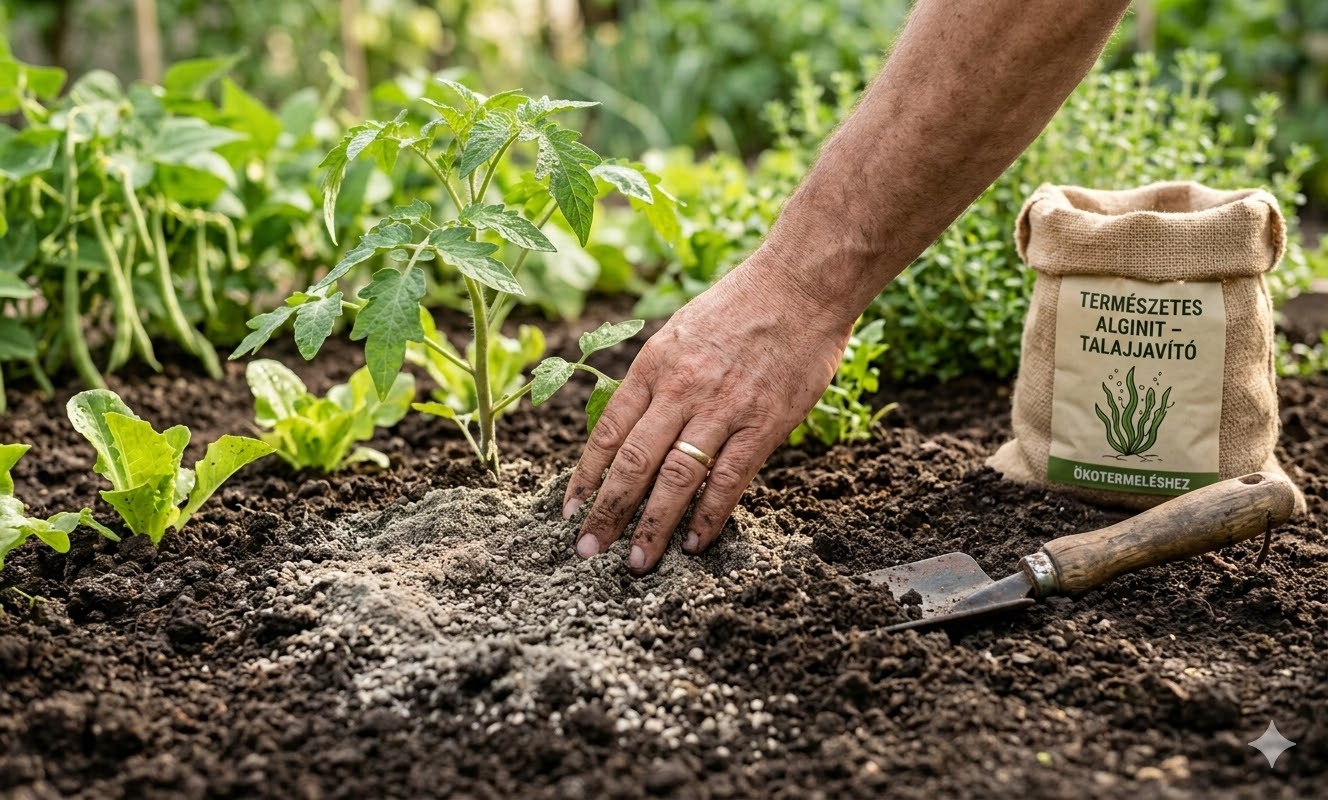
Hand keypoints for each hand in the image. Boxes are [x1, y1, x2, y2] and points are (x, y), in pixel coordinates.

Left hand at [562, 252, 853, 575]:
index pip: (608, 431)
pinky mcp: (763, 423)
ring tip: (636, 562)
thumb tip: (636, 426)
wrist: (801, 284)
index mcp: (654, 364)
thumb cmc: (742, 306)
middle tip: (587, 550)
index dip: (586, 475)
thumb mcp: (682, 332)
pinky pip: (728, 480)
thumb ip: (659, 379)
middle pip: (632, 462)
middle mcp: (680, 389)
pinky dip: (708, 516)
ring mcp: (722, 408)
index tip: (570, 509)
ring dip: (651, 525)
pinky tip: (694, 543)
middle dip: (606, 511)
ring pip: (675, 478)